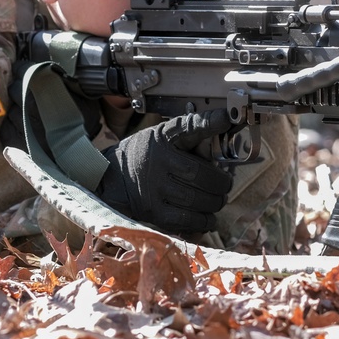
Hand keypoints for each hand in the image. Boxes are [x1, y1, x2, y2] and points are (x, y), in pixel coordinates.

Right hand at [98, 109, 233, 232]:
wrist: (111, 180)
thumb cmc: (145, 156)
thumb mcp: (162, 137)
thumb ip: (191, 137)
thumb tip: (223, 134)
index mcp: (161, 139)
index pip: (188, 127)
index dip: (209, 123)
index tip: (227, 118)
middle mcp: (157, 163)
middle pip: (200, 174)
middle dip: (221, 182)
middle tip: (226, 183)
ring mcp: (154, 190)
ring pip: (197, 200)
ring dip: (215, 201)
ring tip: (218, 198)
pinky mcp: (153, 214)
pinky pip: (187, 220)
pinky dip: (204, 220)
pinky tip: (208, 216)